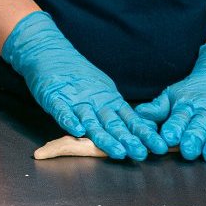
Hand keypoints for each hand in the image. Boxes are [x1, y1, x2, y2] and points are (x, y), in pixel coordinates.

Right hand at [0, 11, 166, 159]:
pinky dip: (69, 120)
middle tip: (141, 154)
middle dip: (128, 139)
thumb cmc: (76, 74)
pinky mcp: (54, 98)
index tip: (157, 147)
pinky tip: (77, 131)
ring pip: (91, 121)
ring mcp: (74, 100)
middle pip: (113, 123)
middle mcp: (95, 101)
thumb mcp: (101, 88)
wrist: (48, 51)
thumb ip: (116, 108)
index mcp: (108, 99)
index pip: (128, 119)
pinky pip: (62, 111)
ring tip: (117, 150)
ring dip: (104, 136)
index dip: (142, 133)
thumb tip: (141, 126)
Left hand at [134, 41, 205, 161]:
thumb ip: (158, 108)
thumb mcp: (174, 95)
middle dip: (194, 137)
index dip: (174, 127)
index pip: (179, 116)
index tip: (167, 137)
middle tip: (188, 150)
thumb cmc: (195, 92)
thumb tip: (140, 114)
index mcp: (187, 105)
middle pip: (200, 124)